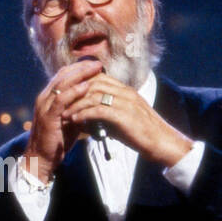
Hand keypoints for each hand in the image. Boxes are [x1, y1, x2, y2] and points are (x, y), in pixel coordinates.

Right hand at [22, 60, 104, 181]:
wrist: (41, 159)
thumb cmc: (57, 141)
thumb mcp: (69, 119)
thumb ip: (77, 108)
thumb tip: (94, 99)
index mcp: (48, 97)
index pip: (63, 75)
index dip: (79, 68)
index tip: (95, 65)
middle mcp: (44, 98)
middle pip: (63, 75)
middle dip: (82, 67)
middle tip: (98, 63)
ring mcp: (45, 106)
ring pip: (62, 83)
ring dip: (80, 75)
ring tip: (95, 70)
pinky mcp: (48, 116)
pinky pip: (61, 99)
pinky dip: (74, 91)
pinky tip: (86, 86)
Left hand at [61, 72, 193, 166]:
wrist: (161, 142)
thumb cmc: (141, 134)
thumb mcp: (121, 120)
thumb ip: (104, 116)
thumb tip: (85, 119)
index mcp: (125, 90)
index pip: (98, 78)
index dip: (80, 84)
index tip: (66, 94)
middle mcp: (124, 92)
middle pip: (93, 83)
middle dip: (74, 92)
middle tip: (60, 102)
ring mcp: (125, 102)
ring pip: (94, 96)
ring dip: (76, 105)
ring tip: (63, 114)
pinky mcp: (124, 115)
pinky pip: (99, 110)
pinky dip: (84, 114)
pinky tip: (75, 120)